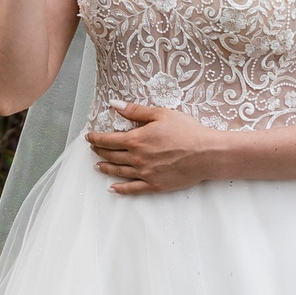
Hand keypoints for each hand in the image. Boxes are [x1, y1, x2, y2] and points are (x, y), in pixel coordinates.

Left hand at [88, 104, 226, 194]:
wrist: (206, 154)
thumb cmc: (187, 131)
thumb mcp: (161, 114)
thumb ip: (135, 111)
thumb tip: (114, 105)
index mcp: (136, 140)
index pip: (108, 140)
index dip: (96, 139)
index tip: (89, 137)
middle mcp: (137, 159)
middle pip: (111, 155)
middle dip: (99, 151)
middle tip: (93, 149)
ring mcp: (145, 174)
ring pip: (119, 172)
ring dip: (106, 168)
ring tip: (98, 166)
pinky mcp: (155, 185)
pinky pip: (133, 189)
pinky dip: (121, 189)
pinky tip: (113, 188)